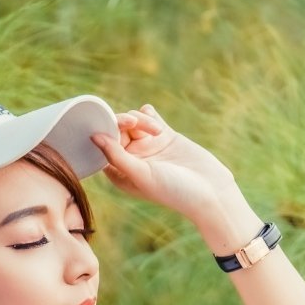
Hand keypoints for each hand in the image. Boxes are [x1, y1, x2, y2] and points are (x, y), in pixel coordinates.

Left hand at [88, 103, 239, 226]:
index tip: (113, 126)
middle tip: (134, 122)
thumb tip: (93, 136)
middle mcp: (132, 159)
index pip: (102, 147)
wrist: (211, 191)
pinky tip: (153, 117)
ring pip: (133, 121)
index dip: (104, 132)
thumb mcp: (141, 175)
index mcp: (120, 173)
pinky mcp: (165, 136)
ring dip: (141, 120)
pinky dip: (148, 113)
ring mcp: (149, 147)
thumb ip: (116, 155)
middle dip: (123, 122)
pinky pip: (149, 117)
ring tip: (157, 130)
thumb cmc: (174, 191)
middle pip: (116, 130)